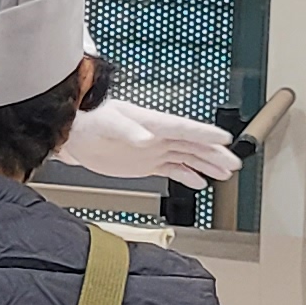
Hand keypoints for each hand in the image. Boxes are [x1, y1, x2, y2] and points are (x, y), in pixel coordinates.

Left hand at [61, 99, 237, 186]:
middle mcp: (156, 136)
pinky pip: (172, 169)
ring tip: (226, 173)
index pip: (183, 128)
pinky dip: (187, 175)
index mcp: (151, 123)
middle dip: (214, 153)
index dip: (204, 133)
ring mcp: (153, 150)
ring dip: (207, 164)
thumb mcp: (106, 123)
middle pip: (192, 144)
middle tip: (234, 162)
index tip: (224, 138)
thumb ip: (127, 130)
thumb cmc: (86, 122)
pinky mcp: (145, 163)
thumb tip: (146, 138)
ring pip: (187, 156)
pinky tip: (200, 183)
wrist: (72, 135)